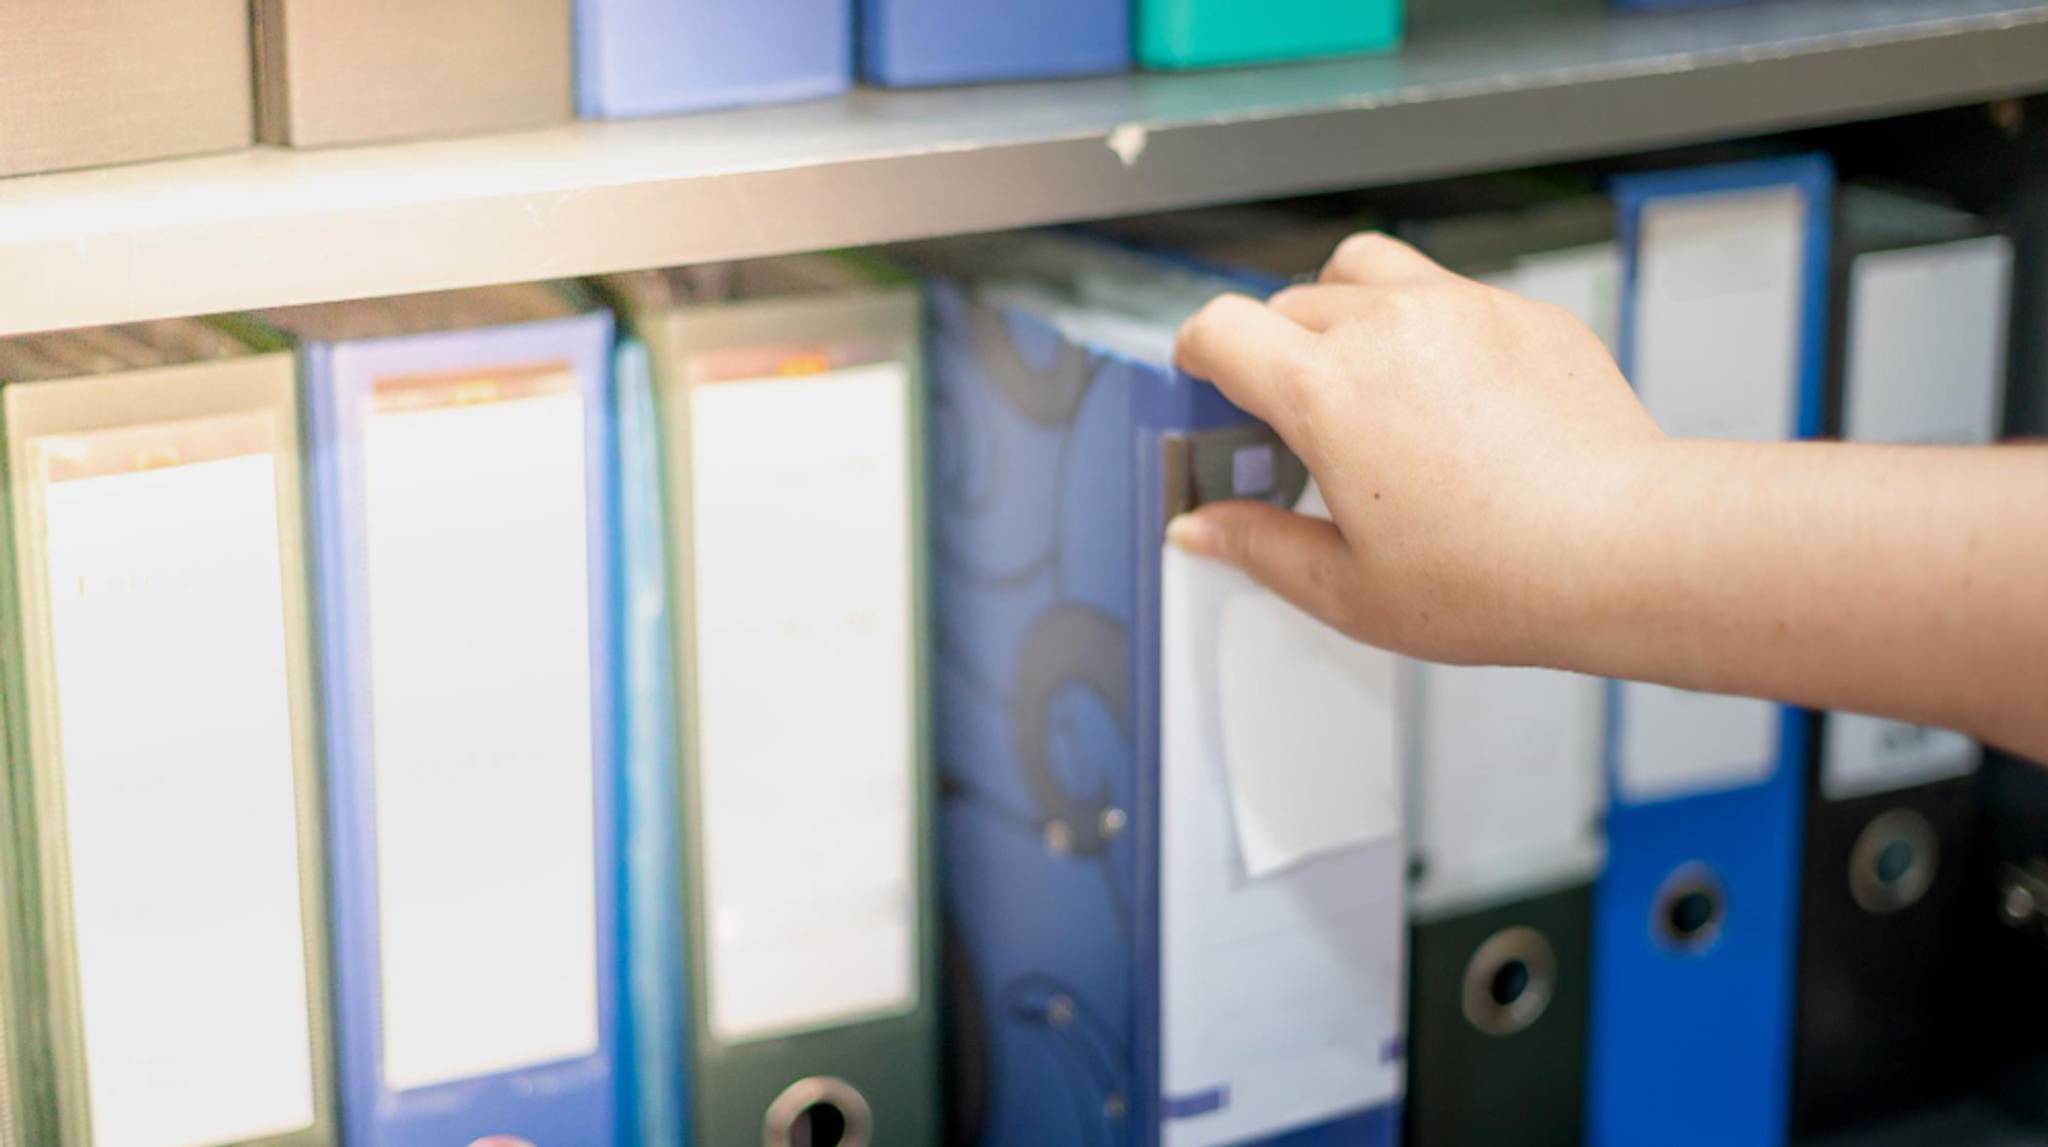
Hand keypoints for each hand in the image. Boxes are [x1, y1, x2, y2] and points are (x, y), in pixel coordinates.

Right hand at [1170, 232, 1663, 667]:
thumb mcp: (1350, 591)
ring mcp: (1462, 308)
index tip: (1204, 372)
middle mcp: (1387, 328)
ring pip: (1366, 267)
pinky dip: (1427, 324)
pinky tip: (1454, 396)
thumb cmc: (1497, 577)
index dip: (1198, 350)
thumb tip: (1201, 530)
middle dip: (1274, 350)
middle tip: (1298, 417)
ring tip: (1362, 370)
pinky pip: (1450, 291)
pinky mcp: (1526, 314)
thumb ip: (1260, 548)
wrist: (1624, 548)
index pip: (1221, 327)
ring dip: (1342, 305)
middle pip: (1289, 301)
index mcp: (1326, 392)